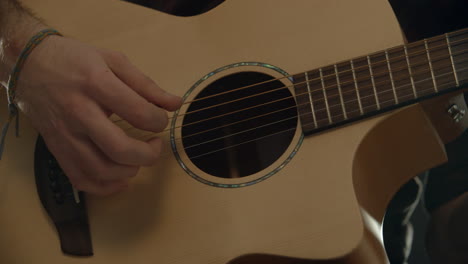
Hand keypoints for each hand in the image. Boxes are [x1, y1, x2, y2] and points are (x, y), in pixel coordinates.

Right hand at [15, 36, 181, 194]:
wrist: (28, 65)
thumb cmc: (75, 60)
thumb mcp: (113, 61)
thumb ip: (146, 84)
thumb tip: (176, 103)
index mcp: (96, 84)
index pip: (137, 112)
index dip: (158, 121)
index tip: (160, 120)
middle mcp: (78, 112)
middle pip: (119, 149)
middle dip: (148, 154)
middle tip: (155, 145)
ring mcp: (65, 134)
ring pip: (100, 170)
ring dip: (129, 171)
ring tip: (138, 159)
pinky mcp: (56, 149)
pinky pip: (81, 179)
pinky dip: (105, 187)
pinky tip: (121, 179)